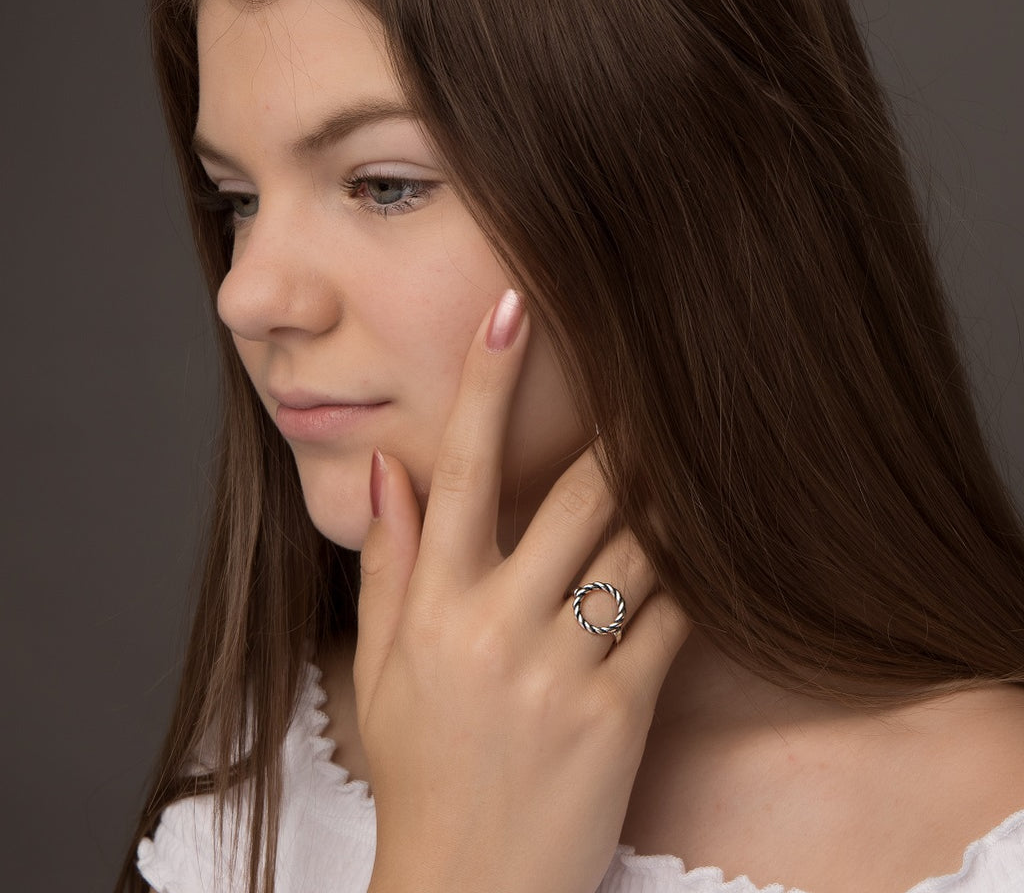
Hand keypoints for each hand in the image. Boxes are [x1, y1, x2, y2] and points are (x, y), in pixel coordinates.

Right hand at [354, 290, 689, 892]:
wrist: (467, 890)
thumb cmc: (421, 768)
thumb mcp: (380, 668)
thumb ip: (387, 562)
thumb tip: (385, 470)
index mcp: (434, 607)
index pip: (457, 470)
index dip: (483, 383)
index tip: (508, 311)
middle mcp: (496, 627)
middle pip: (574, 494)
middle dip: (617, 429)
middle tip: (649, 370)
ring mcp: (562, 670)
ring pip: (636, 547)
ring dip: (667, 492)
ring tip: (693, 446)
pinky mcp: (620, 713)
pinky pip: (670, 619)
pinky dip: (693, 574)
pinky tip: (710, 543)